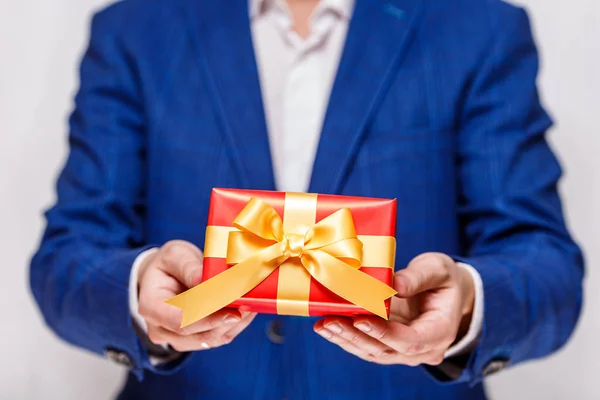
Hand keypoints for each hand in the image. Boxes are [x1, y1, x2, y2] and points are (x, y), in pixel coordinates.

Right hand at [137, 240, 256, 351]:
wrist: (165, 276)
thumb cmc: (168, 264)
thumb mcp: (174, 255)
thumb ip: (189, 267)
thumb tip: (206, 281)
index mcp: (150, 307)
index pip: (180, 321)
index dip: (208, 318)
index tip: (232, 311)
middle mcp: (161, 329)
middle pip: (198, 334)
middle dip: (226, 320)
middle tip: (248, 302)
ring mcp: (177, 338)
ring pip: (212, 339)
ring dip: (235, 324)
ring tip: (251, 303)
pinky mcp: (195, 339)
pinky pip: (218, 337)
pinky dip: (236, 325)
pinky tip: (248, 309)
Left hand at [314, 253, 474, 365]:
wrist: (446, 293)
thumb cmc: (444, 279)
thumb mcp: (438, 270)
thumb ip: (418, 277)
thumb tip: (393, 284)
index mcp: (440, 332)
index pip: (410, 340)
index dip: (383, 333)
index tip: (360, 320)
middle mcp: (423, 349)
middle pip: (385, 350)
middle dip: (355, 336)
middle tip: (330, 321)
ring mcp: (405, 352)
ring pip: (372, 352)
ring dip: (346, 339)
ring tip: (323, 324)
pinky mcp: (390, 346)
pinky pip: (366, 346)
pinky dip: (346, 337)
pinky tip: (327, 326)